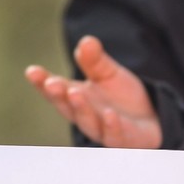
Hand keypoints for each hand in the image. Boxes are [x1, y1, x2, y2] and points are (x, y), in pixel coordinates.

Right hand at [24, 36, 160, 148]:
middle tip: (52, 83)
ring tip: (75, 93)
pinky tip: (110, 115)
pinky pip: (116, 137)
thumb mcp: (108, 73)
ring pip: (89, 124)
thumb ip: (95, 61)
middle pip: (68, 109)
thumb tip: (86, 42)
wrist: (152, 119)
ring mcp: (104, 132)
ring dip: (81, 110)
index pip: (56, 91)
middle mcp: (86, 118)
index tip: (32, 72)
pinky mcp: (125, 141)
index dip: (42, 83)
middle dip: (59, 96)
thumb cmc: (122, 98)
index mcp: (77, 100)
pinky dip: (112, 127)